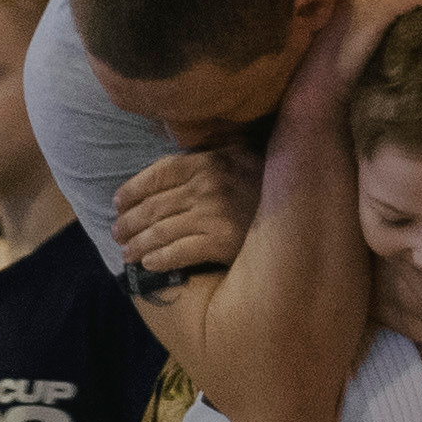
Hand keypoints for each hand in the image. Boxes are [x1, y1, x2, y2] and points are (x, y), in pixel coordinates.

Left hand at [114, 146, 264, 274]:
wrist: (305, 211)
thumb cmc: (269, 186)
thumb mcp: (240, 157)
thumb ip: (209, 158)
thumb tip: (172, 169)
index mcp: (209, 161)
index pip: (158, 173)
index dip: (132, 189)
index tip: (117, 203)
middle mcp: (208, 185)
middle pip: (153, 206)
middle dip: (128, 222)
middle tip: (116, 234)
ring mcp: (215, 214)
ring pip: (161, 231)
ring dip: (138, 245)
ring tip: (126, 253)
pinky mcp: (222, 242)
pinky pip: (180, 252)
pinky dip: (160, 259)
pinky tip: (148, 264)